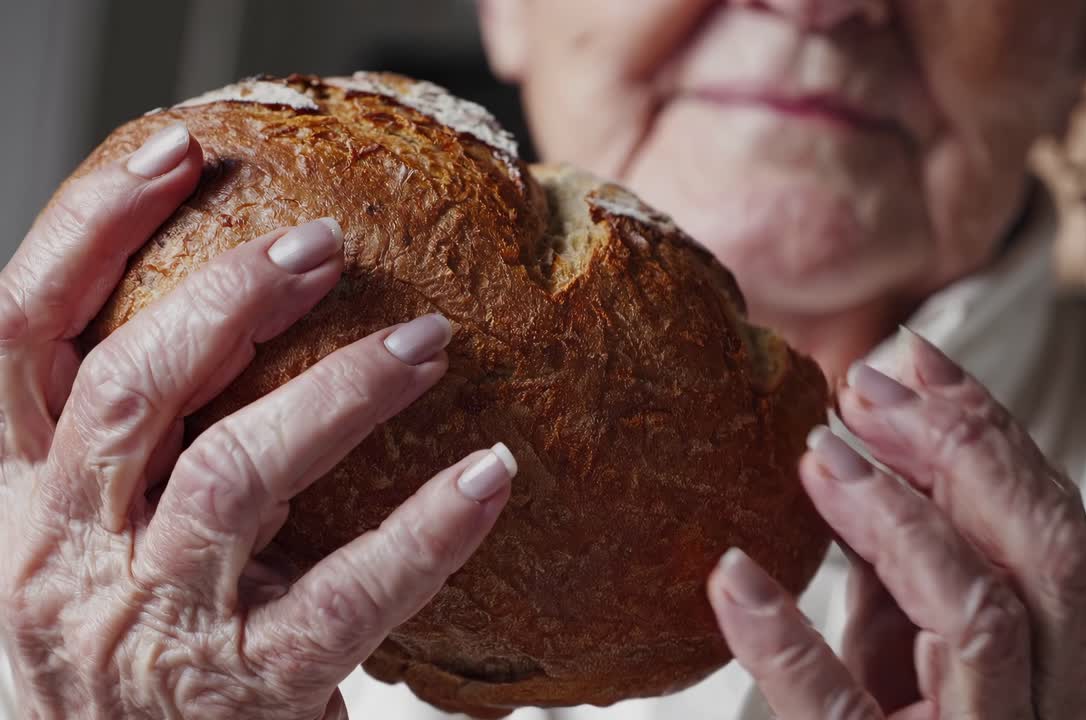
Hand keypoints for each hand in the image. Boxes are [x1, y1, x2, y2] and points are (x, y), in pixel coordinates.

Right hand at [0, 124, 515, 718]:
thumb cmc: (133, 652)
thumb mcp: (94, 536)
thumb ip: (134, 441)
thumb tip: (238, 300)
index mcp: (19, 499)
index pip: (20, 335)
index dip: (88, 230)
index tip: (176, 156)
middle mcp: (63, 554)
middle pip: (130, 389)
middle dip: (228, 299)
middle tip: (325, 246)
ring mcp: (152, 624)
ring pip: (233, 476)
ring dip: (339, 393)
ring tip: (426, 341)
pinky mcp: (244, 689)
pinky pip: (344, 596)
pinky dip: (424, 531)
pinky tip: (490, 475)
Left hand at [707, 329, 1085, 718]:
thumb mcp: (911, 641)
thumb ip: (906, 558)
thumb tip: (866, 445)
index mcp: (1066, 658)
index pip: (1051, 522)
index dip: (988, 430)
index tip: (915, 358)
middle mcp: (1057, 705)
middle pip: (1045, 551)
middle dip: (960, 449)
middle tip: (866, 390)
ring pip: (984, 614)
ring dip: (896, 518)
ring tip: (816, 458)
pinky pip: (840, 710)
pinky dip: (785, 639)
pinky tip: (732, 579)